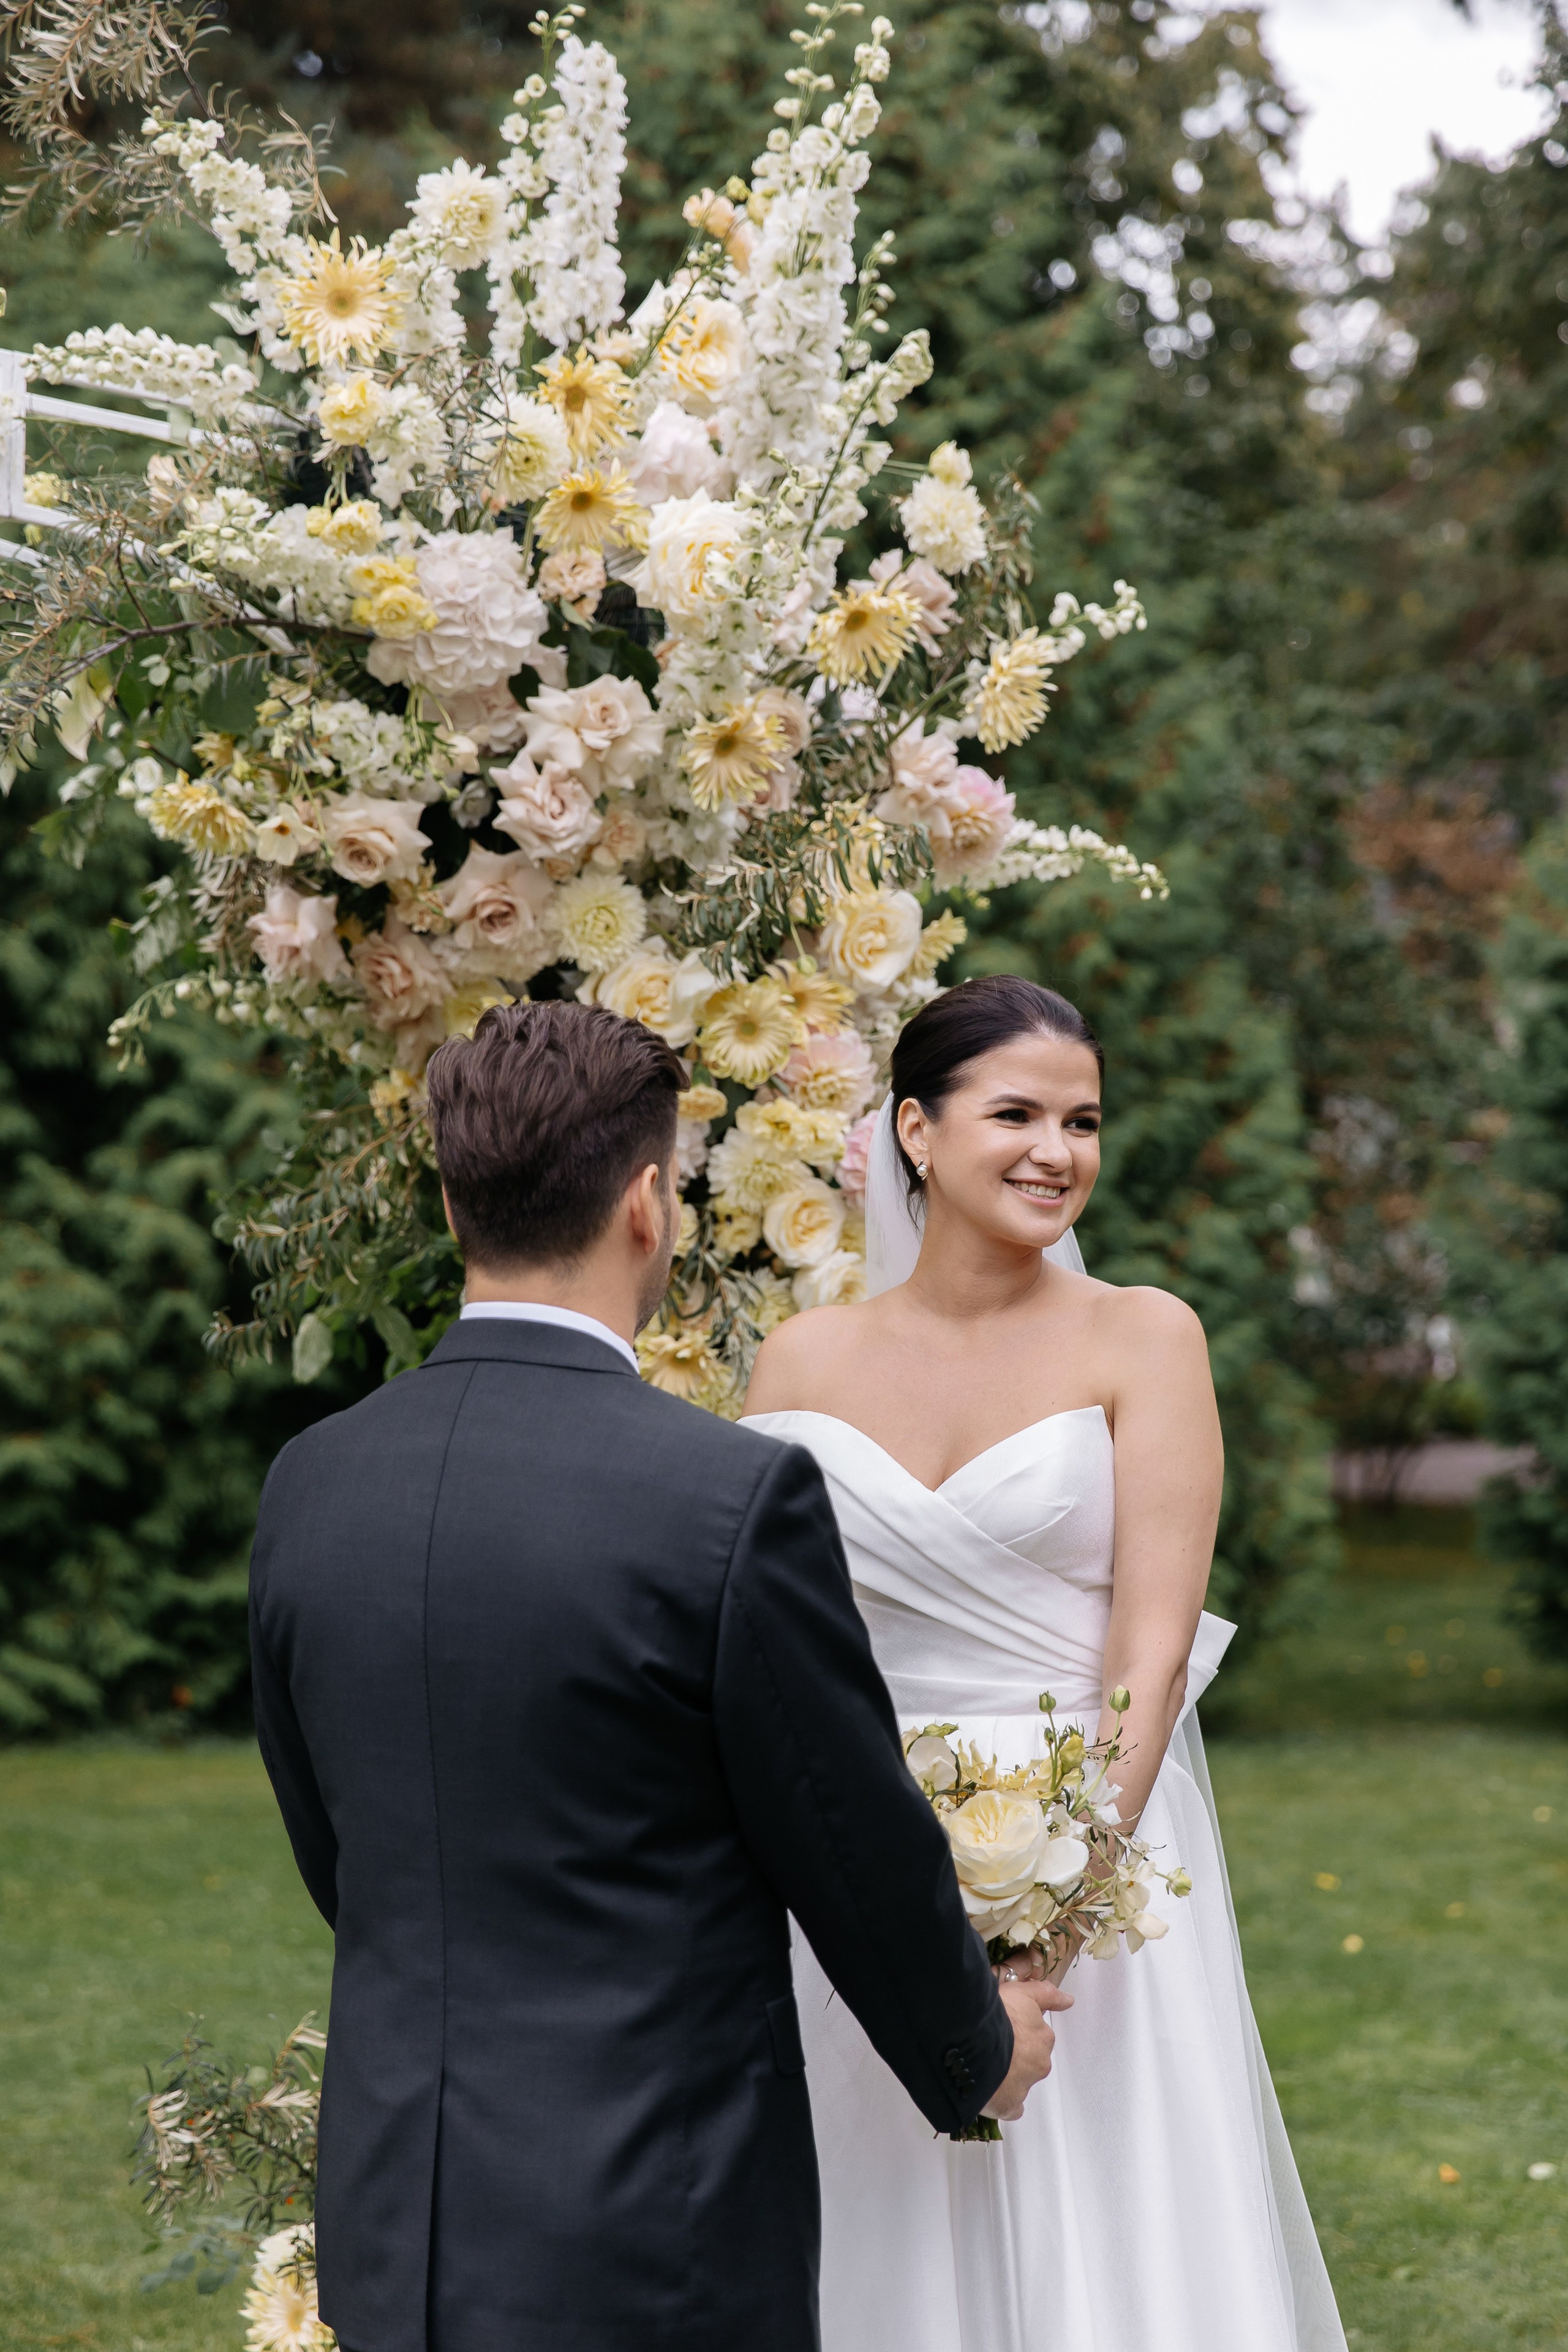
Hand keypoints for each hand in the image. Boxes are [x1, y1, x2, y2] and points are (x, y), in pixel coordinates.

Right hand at [981, 1978, 1072, 2121]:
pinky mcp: (1010, 2104)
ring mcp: (1025, 2085)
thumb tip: (1069, 2000)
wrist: (975, 2043)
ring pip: (1019, 2081)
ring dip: (1006, 2073)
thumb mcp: (1021, 1992)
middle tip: (991, 2042)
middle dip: (1014, 2053)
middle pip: (1029, 2059)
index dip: (1021, 2031)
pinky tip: (991, 2090)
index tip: (1009, 2029)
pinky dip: (1003, 2100)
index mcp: (1042, 2037)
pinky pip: (1011, 2106)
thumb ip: (1046, 1995)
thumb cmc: (996, 2015)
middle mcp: (1039, 2062)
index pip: (1037, 2036)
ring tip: (982, 2062)